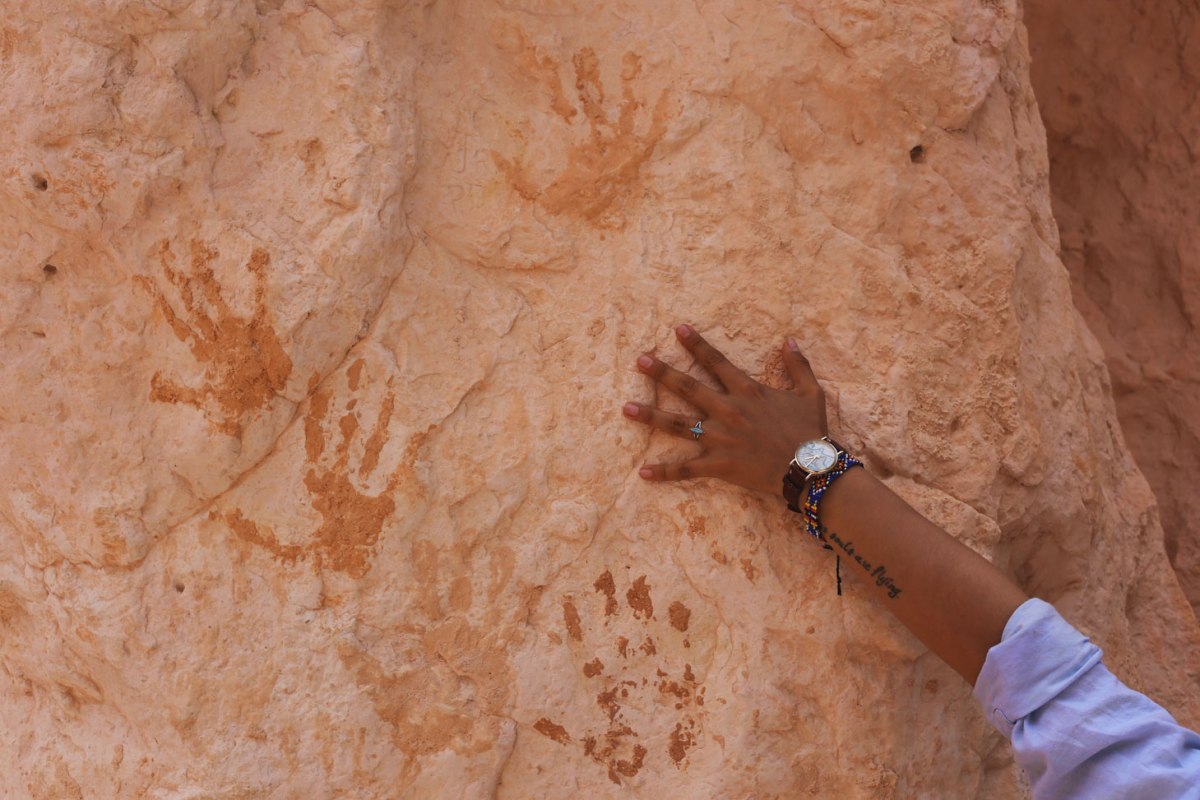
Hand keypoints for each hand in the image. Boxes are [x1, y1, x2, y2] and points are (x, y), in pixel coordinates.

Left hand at [623, 324, 829, 496]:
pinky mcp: (718, 465)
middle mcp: (727, 411)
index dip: (696, 344)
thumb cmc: (810, 431)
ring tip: (625, 408)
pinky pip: (686, 469)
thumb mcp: (810, 393)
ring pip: (677, 425)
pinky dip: (664, 472)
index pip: (715, 361)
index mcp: (746, 391)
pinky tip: (643, 473)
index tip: (677, 329)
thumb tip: (788, 339)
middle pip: (687, 387)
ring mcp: (719, 439)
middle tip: (639, 360)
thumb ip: (798, 365)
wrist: (810, 469)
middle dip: (661, 372)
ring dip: (650, 415)